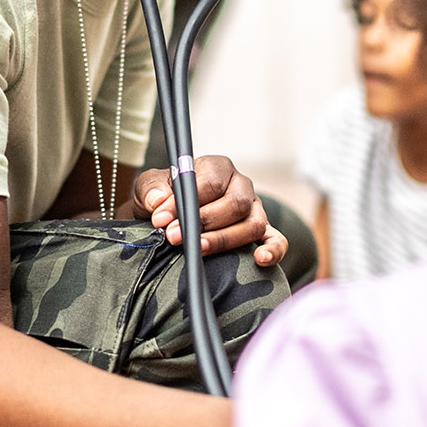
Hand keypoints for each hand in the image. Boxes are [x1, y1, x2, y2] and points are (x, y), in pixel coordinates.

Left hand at [131, 157, 286, 267]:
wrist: (168, 220)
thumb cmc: (164, 200)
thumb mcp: (149, 188)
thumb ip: (151, 189)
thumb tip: (159, 201)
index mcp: (217, 167)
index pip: (210, 183)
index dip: (186, 202)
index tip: (161, 219)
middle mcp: (241, 186)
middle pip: (235, 203)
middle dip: (204, 222)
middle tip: (174, 236)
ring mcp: (255, 209)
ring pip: (253, 224)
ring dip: (225, 239)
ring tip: (199, 249)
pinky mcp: (262, 232)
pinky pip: (277, 240)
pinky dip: (272, 250)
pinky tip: (259, 259)